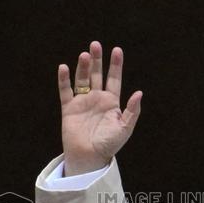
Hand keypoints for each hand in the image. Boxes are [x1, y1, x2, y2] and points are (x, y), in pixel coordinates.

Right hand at [57, 41, 142, 175]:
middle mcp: (96, 99)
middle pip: (97, 74)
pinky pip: (65, 91)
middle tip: (96, 45)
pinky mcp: (69, 109)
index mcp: (111, 102)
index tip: (117, 50)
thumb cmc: (109, 145)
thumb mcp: (125, 128)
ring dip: (83, 67)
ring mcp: (82, 102)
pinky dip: (64, 80)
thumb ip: (132, 111)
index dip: (116, 65)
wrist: (90, 158)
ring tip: (84, 54)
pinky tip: (64, 67)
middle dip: (97, 60)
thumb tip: (139, 93)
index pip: (114, 79)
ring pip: (82, 79)